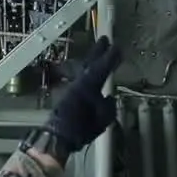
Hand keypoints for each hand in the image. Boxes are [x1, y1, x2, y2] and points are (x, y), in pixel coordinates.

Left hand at [42, 37, 124, 156]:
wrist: (58, 137)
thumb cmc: (81, 128)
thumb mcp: (102, 120)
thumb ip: (108, 107)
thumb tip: (109, 98)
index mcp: (88, 86)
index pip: (102, 67)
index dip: (111, 57)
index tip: (118, 47)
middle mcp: (79, 83)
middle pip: (90, 63)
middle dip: (98, 51)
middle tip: (105, 39)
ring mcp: (72, 88)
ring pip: (83, 70)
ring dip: (91, 60)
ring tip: (98, 52)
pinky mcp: (68, 95)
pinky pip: (80, 78)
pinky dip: (87, 72)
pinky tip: (91, 74)